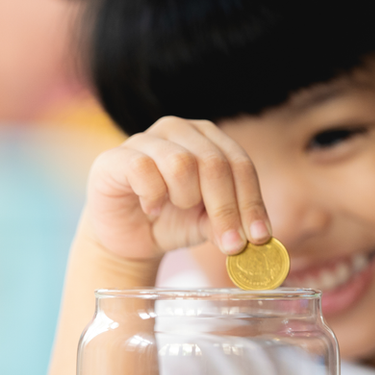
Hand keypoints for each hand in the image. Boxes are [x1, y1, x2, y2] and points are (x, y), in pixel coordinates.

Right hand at [82, 116, 272, 260]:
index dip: (251, 201)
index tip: (259, 237)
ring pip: (180, 163)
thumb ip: (229, 221)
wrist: (126, 237)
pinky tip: (150, 209)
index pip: (239, 163)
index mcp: (208, 138)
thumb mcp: (207, 223)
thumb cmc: (169, 221)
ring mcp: (145, 139)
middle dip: (226, 209)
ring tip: (176, 209)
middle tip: (231, 244)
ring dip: (185, 197)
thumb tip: (253, 236)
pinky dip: (152, 197)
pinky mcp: (115, 158)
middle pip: (214, 163)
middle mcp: (178, 130)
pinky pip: (143, 170)